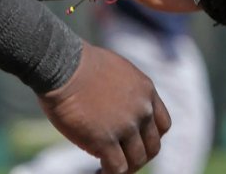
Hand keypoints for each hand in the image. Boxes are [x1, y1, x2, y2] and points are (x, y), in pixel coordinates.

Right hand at [37, 42, 170, 173]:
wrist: (63, 63)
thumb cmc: (79, 62)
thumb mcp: (116, 70)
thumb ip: (126, 91)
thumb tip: (119, 107)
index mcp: (145, 90)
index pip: (162, 124)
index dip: (151, 137)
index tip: (137, 142)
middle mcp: (141, 109)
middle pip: (152, 146)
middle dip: (139, 156)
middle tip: (122, 159)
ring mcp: (125, 126)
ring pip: (136, 161)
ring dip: (124, 167)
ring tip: (107, 167)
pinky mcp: (105, 140)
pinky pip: (117, 168)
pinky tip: (98, 172)